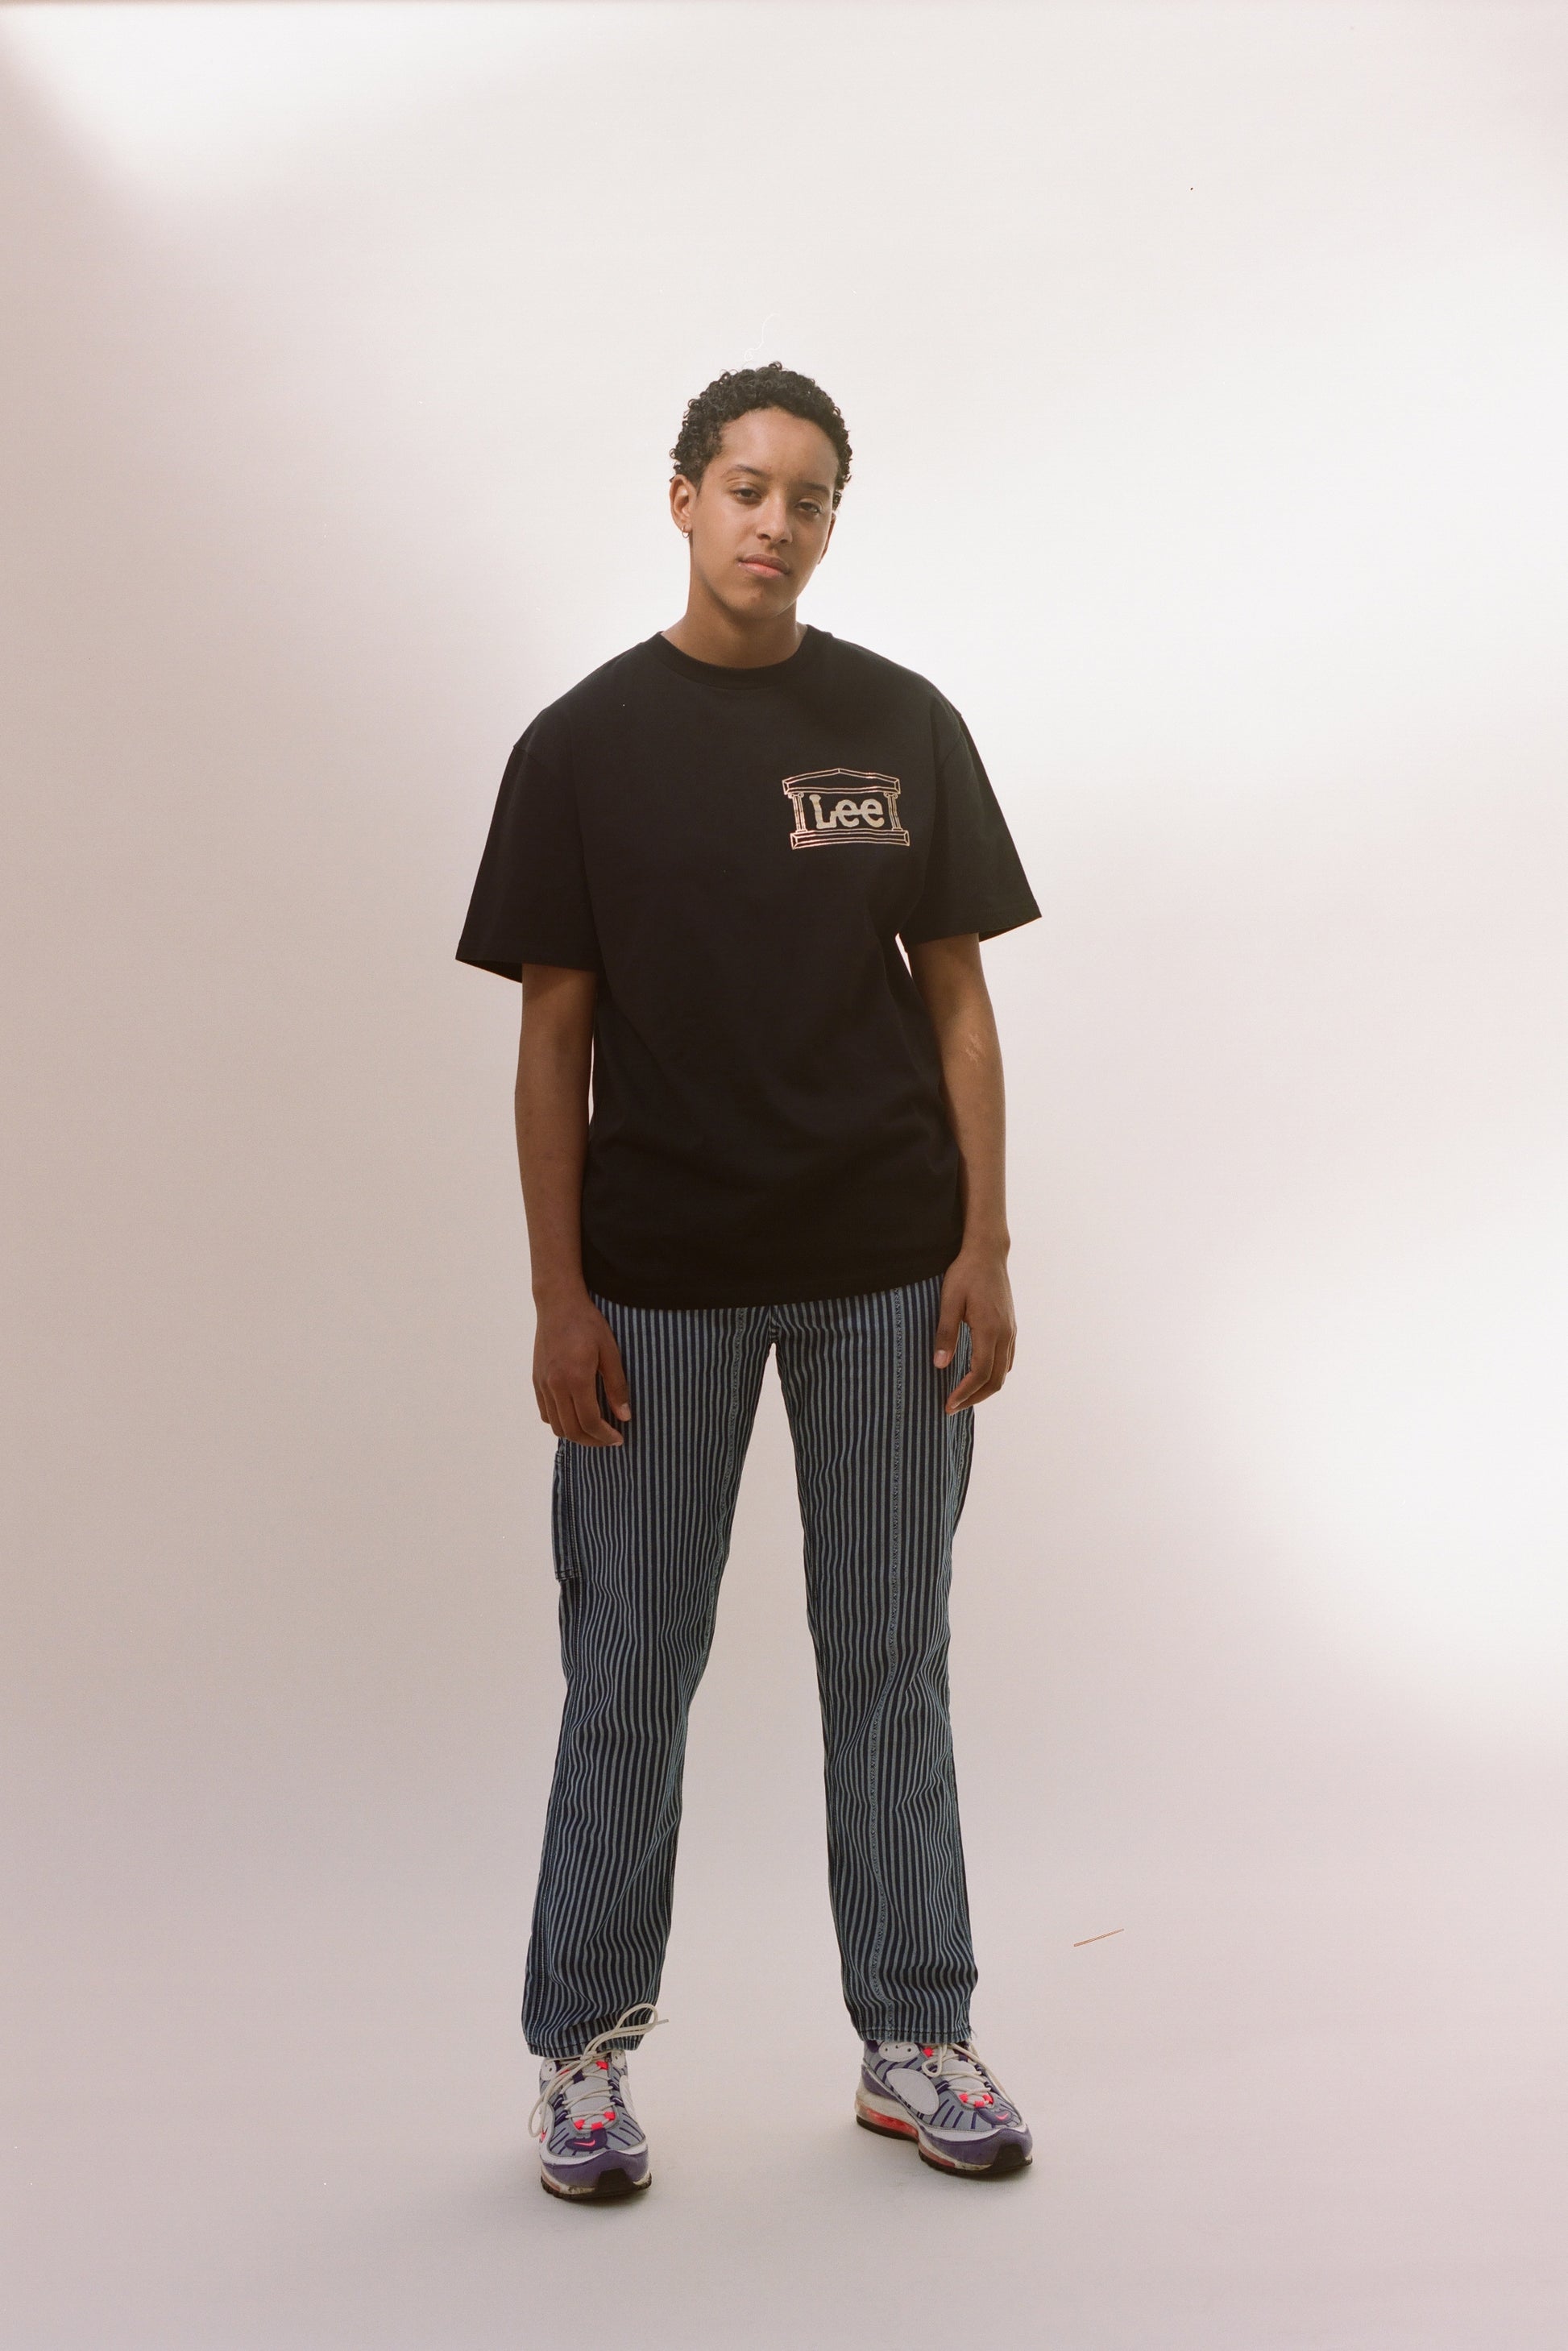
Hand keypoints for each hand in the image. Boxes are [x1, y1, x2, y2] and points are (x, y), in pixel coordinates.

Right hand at [533, 1292, 631, 1445]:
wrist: (558, 1304)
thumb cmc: (588, 1323)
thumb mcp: (610, 1352)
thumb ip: (616, 1386)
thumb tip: (624, 1416)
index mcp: (575, 1378)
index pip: (589, 1421)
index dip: (605, 1436)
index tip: (619, 1438)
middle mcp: (555, 1385)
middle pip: (571, 1429)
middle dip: (592, 1441)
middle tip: (609, 1440)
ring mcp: (542, 1384)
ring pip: (556, 1425)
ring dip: (575, 1434)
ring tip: (594, 1431)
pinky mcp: (536, 1380)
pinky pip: (546, 1412)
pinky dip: (560, 1422)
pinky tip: (576, 1416)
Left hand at [933, 1247, 1015, 1412]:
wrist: (988, 1253)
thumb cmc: (965, 1274)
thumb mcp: (949, 1301)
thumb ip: (945, 1333)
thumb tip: (939, 1365)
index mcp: (990, 1329)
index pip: (980, 1373)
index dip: (965, 1393)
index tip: (949, 1404)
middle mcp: (1005, 1334)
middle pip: (995, 1380)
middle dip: (974, 1397)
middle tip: (952, 1407)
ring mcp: (1010, 1331)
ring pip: (1003, 1372)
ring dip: (984, 1389)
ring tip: (962, 1396)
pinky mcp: (1010, 1327)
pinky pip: (1006, 1360)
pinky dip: (993, 1375)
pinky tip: (977, 1376)